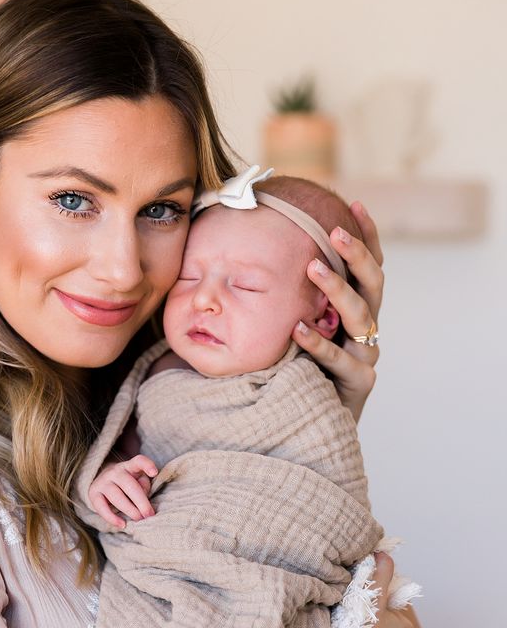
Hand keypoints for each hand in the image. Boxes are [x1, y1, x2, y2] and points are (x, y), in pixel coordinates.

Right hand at [88, 455, 157, 527]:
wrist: (105, 481)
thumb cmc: (128, 484)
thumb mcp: (139, 480)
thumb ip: (144, 486)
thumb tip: (143, 499)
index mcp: (129, 466)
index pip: (138, 461)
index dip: (147, 465)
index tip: (154, 473)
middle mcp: (115, 471)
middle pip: (129, 485)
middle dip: (141, 502)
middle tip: (150, 515)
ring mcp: (102, 481)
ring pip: (116, 496)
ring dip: (130, 510)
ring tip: (139, 519)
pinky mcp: (93, 493)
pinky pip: (101, 507)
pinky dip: (112, 517)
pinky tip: (122, 525)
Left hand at [294, 201, 382, 422]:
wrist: (315, 423)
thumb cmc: (301, 368)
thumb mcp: (298, 326)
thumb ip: (291, 297)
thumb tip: (254, 255)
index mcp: (358, 308)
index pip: (369, 266)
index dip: (367, 237)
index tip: (354, 204)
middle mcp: (367, 327)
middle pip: (373, 283)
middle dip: (356, 255)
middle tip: (334, 232)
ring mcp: (366, 354)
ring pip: (361, 316)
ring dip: (337, 290)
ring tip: (313, 268)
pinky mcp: (359, 382)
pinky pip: (339, 360)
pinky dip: (319, 343)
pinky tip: (299, 329)